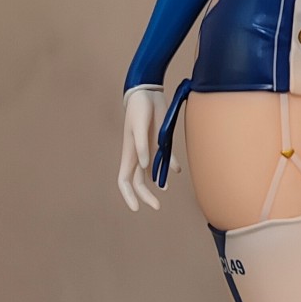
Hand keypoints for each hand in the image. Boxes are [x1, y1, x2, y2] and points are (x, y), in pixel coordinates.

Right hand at [118, 87, 177, 211]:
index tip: (136, 208)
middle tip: (157, 207)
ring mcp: (148, 149)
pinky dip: (169, 166)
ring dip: (156, 183)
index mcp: (129, 153)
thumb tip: (145, 167)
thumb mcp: (140, 126)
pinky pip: (164, 158)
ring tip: (164, 192)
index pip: (124, 181)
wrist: (147, 93)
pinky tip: (176, 171)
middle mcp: (138, 155)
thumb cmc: (139, 108)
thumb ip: (142, 146)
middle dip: (145, 196)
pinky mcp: (159, 142)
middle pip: (138, 182)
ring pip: (150, 173)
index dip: (129, 196)